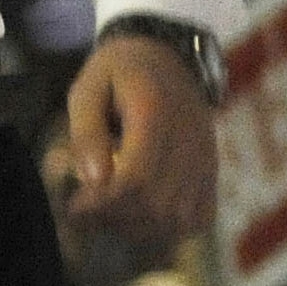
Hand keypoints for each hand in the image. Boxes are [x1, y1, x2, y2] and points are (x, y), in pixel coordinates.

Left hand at [53, 35, 217, 244]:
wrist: (167, 54)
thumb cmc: (118, 72)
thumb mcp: (88, 87)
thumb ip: (86, 131)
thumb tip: (92, 180)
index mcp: (155, 114)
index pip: (136, 180)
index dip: (103, 205)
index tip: (75, 208)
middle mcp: (188, 141)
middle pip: (158, 207)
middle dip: (116, 221)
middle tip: (86, 214)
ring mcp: (204, 159)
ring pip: (179, 220)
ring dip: (140, 231)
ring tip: (109, 216)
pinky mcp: (211, 171)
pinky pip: (199, 219)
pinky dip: (170, 231)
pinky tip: (141, 220)